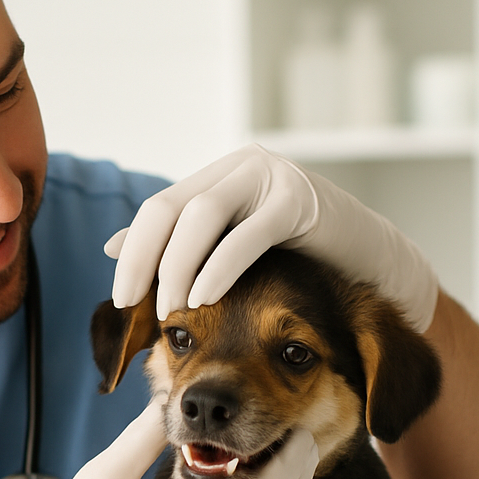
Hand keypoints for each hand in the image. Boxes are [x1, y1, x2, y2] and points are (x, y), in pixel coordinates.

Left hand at [107, 144, 438, 331]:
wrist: (366, 262)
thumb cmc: (296, 261)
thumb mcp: (229, 249)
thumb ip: (177, 244)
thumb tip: (113, 245)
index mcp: (217, 178)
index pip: (158, 210)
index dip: (133, 253)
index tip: (122, 299)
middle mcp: (239, 170)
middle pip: (171, 208)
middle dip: (146, 259)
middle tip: (138, 306)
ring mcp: (270, 179)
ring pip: (202, 215)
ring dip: (179, 265)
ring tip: (172, 308)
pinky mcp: (300, 201)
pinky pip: (248, 233)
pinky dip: (220, 267)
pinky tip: (205, 298)